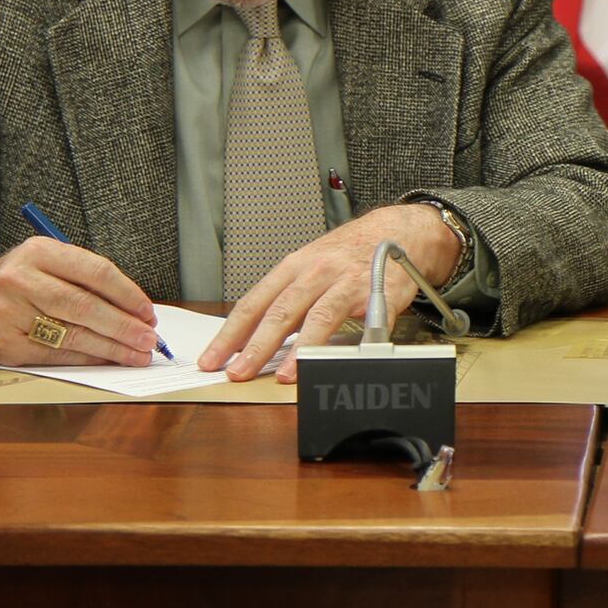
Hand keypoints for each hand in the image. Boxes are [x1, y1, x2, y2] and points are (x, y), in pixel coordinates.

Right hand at [0, 237, 160, 365]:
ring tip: (136, 354)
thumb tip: (134, 309)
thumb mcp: (46, 262)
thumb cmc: (19, 280)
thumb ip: (84, 278)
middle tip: (149, 340)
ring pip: (72, 334)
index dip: (127, 294)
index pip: (95, 272)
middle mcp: (21, 280)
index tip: (147, 312)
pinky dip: (87, 358)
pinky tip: (107, 359)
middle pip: (84, 306)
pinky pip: (55, 354)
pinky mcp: (4, 345)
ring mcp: (9, 314)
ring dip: (111, 347)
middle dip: (123, 326)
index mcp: (39, 252)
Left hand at [197, 205, 460, 383]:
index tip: (212, 360)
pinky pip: (365, 322)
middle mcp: (317, 271)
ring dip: (301, 349)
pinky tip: (341, 362)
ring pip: (319, 316)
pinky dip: (352, 343)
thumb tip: (251, 343)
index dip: (230, 334)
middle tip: (238, 373)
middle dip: (257, 346)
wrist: (395, 232)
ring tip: (286, 376)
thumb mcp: (309, 269)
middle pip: (281, 311)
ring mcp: (347, 281)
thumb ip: (286, 302)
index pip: (253, 303)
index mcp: (293, 267)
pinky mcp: (378, 293)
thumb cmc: (346, 256)